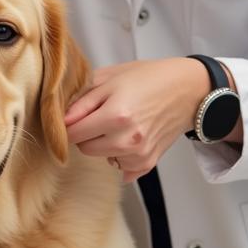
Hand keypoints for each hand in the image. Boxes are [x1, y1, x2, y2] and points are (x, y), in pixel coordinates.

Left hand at [63, 59, 209, 183]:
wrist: (186, 90)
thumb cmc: (148, 78)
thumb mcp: (110, 78)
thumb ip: (82, 100)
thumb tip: (61, 120)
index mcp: (116, 114)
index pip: (73, 133)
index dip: (68, 125)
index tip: (71, 118)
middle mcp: (127, 138)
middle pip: (85, 148)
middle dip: (85, 134)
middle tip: (98, 116)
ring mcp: (139, 153)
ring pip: (101, 158)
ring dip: (103, 145)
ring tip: (117, 125)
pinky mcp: (148, 163)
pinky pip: (120, 168)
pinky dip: (119, 156)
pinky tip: (128, 138)